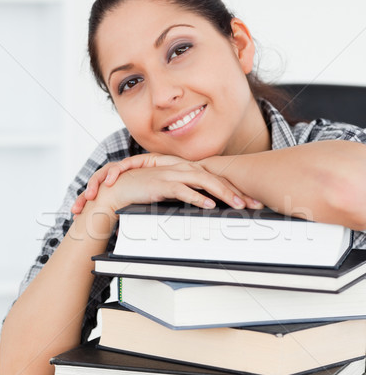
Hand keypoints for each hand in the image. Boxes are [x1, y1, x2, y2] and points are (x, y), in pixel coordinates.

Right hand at [71, 153, 262, 214]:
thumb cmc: (145, 190)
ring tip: (237, 204)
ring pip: (204, 182)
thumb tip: (208, 205)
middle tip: (253, 204)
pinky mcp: (162, 183)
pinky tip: (208, 204)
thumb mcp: (172, 191)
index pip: (217, 178)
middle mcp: (183, 168)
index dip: (236, 189)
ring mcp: (173, 174)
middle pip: (216, 178)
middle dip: (237, 192)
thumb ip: (190, 194)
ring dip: (223, 193)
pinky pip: (183, 190)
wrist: (120, 187)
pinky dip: (197, 197)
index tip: (252, 201)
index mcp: (187, 170)